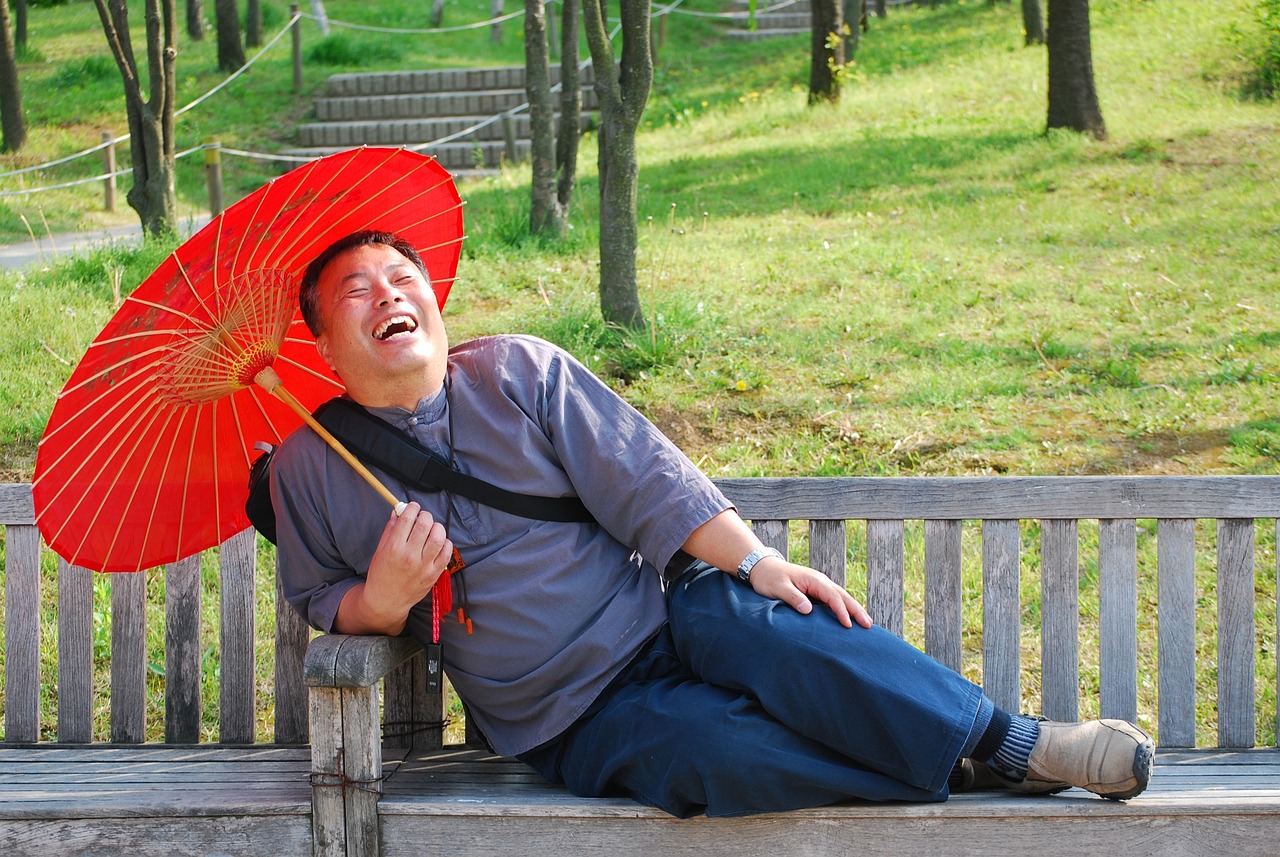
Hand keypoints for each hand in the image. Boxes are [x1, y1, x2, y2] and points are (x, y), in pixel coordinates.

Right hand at [359, 502, 453, 629]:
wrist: (386, 601)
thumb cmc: (381, 574)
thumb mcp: (380, 550)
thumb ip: (390, 529)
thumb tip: (398, 510)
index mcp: (394, 548)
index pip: (408, 518)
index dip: (412, 507)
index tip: (413, 507)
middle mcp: (410, 556)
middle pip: (425, 524)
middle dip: (425, 515)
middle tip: (422, 517)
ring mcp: (424, 566)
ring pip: (439, 536)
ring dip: (436, 527)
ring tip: (431, 529)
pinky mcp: (434, 574)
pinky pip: (447, 552)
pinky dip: (445, 542)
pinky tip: (438, 542)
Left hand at [747, 556, 873, 629]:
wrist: (762, 568)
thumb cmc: (769, 578)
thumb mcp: (778, 588)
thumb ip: (793, 598)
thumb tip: (808, 610)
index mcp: (814, 580)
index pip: (832, 596)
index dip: (841, 611)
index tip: (848, 624)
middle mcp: (820, 581)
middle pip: (843, 596)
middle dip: (856, 609)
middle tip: (869, 624)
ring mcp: (819, 586)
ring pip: (841, 597)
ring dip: (853, 609)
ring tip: (866, 623)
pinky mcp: (816, 591)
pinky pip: (833, 600)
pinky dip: (844, 608)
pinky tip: (850, 618)